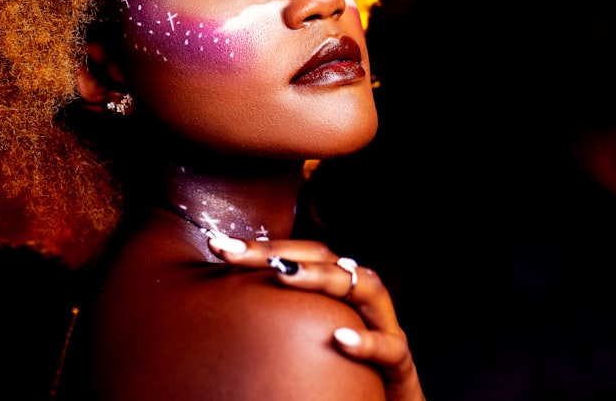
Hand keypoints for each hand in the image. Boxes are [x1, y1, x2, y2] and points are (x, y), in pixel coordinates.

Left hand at [208, 235, 424, 400]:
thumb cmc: (341, 370)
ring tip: (283, 276)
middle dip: (275, 253)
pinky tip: (339, 337)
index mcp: (336, 288)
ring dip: (323, 278)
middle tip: (230, 251)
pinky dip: (366, 341)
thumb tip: (215, 307)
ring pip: (364, 287)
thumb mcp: (304, 338)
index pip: (298, 254)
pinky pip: (390, 347)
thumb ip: (274, 318)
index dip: (258, 247)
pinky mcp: (400, 365)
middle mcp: (360, 298)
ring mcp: (383, 326)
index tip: (215, 244)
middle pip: (325, 259)